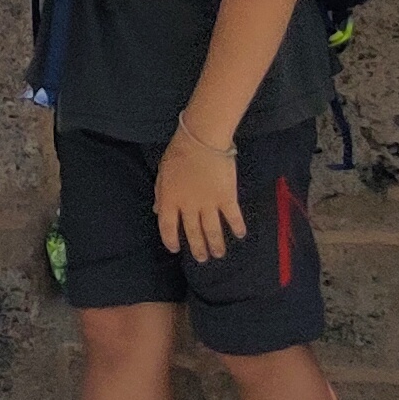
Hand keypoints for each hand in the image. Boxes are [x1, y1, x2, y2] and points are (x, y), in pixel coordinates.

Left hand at [155, 129, 244, 263]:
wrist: (201, 140)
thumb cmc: (179, 153)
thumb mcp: (163, 173)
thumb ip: (161, 194)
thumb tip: (158, 211)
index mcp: (170, 199)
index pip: (167, 226)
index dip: (170, 240)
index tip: (175, 249)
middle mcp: (189, 206)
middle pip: (192, 232)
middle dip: (197, 247)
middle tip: (202, 259)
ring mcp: (209, 204)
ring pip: (212, 230)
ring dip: (216, 244)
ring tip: (218, 255)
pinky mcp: (227, 198)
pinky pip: (233, 217)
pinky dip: (237, 227)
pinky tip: (240, 235)